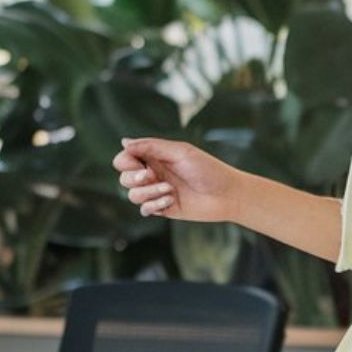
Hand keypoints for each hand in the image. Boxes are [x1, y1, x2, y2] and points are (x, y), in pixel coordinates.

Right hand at [113, 137, 240, 223]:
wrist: (227, 194)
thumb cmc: (208, 169)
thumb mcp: (180, 152)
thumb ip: (151, 147)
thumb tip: (124, 142)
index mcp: (155, 157)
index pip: (125, 158)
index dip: (126, 161)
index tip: (141, 163)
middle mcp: (154, 174)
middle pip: (124, 178)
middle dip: (133, 178)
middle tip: (151, 176)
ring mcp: (158, 192)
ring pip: (133, 195)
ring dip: (147, 192)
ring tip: (169, 189)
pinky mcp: (164, 208)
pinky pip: (145, 209)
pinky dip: (154, 205)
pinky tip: (171, 200)